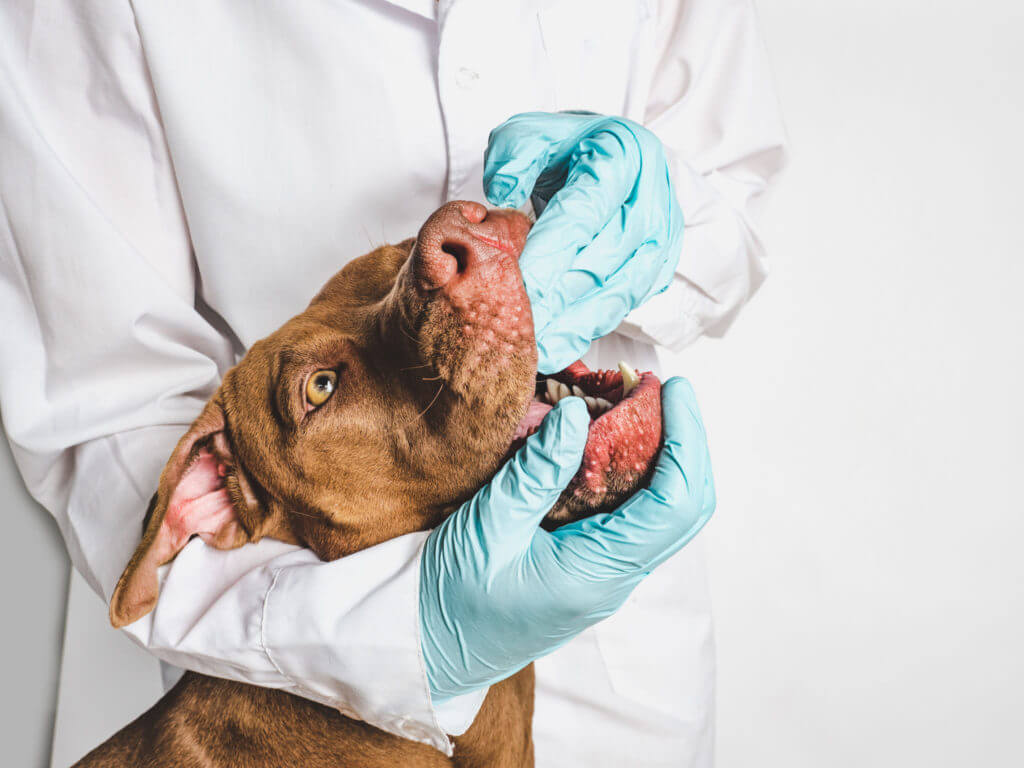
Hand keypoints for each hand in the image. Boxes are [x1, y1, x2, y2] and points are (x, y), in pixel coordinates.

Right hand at [419, 378, 714, 700]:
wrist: (429, 651)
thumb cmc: (451, 598)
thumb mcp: (488, 525)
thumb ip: (537, 470)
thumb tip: (576, 413)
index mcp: (598, 572)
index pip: (675, 503)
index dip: (686, 440)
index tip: (673, 389)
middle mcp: (615, 577)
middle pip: (684, 507)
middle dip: (684, 442)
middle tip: (660, 389)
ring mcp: (606, 575)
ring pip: (663, 512)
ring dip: (662, 456)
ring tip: (637, 405)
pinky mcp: (591, 567)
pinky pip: (632, 517)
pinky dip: (634, 473)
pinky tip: (608, 441)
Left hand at [484, 111, 683, 373]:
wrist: (608, 159)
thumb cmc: (564, 150)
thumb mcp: (530, 134)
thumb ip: (512, 157)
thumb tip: (502, 194)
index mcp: (622, 155)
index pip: (583, 214)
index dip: (549, 255)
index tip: (515, 287)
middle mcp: (651, 198)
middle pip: (604, 259)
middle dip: (557, 299)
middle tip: (517, 327)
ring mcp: (662, 238)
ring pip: (620, 291)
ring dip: (575, 325)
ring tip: (534, 349)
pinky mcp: (659, 269)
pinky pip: (625, 306)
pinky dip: (588, 329)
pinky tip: (556, 346)